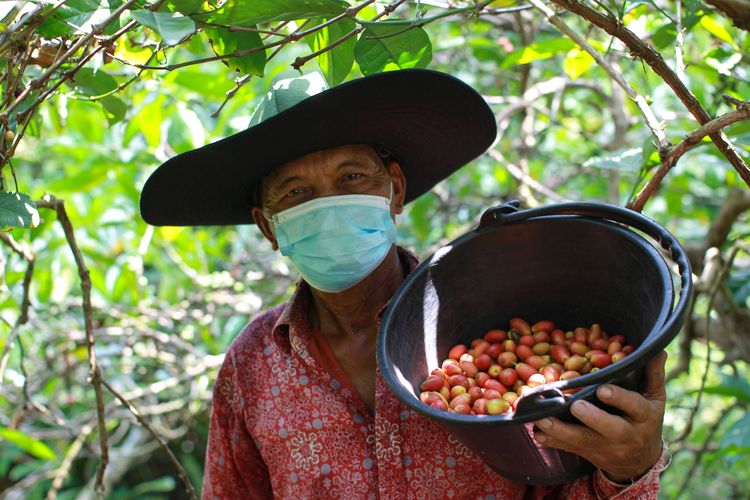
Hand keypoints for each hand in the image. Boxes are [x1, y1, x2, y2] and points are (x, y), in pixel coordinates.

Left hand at [533, 351, 666, 482]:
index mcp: (644, 417)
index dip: (619, 398)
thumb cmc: (645, 421)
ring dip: (561, 430)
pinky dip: (552, 441)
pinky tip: (537, 432)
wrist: (639, 462)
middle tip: (574, 405)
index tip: (603, 388)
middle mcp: (626, 434)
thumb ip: (653, 374)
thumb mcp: (654, 398)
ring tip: (542, 418)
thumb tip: (657, 349)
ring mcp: (606, 447)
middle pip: (609, 428)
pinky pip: (569, 449)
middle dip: (591, 418)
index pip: (634, 406)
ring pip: (583, 440)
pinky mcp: (589, 454)